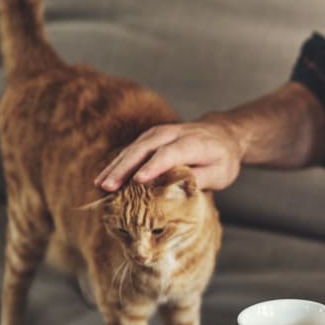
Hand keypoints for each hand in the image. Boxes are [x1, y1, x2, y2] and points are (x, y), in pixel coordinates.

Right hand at [94, 116, 244, 191]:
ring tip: (101, 185)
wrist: (224, 133)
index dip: (154, 166)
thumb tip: (177, 192)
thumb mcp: (220, 173)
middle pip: (145, 148)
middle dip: (125, 167)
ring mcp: (160, 133)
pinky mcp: (151, 137)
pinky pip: (132, 149)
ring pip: (134, 147)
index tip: (138, 180)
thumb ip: (199, 179)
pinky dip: (118, 162)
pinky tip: (105, 178)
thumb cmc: (222, 158)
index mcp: (193, 142)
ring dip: (116, 165)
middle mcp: (173, 133)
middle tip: (109, 187)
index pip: (170, 153)